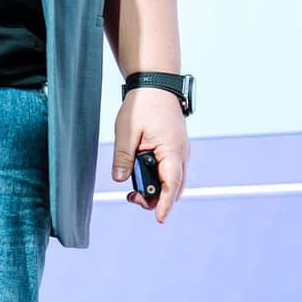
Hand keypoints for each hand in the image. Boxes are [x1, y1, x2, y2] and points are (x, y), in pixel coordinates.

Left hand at [111, 86, 188, 223]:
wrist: (156, 82)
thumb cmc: (142, 104)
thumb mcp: (127, 131)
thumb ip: (123, 157)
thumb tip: (120, 180)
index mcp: (172, 149)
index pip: (172, 184)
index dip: (166, 204)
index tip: (159, 219)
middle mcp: (181, 153)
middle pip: (174, 187)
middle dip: (156, 198)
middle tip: (131, 197)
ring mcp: (180, 150)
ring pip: (173, 179)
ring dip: (157, 187)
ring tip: (133, 188)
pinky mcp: (175, 147)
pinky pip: (171, 169)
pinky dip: (159, 177)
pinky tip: (142, 174)